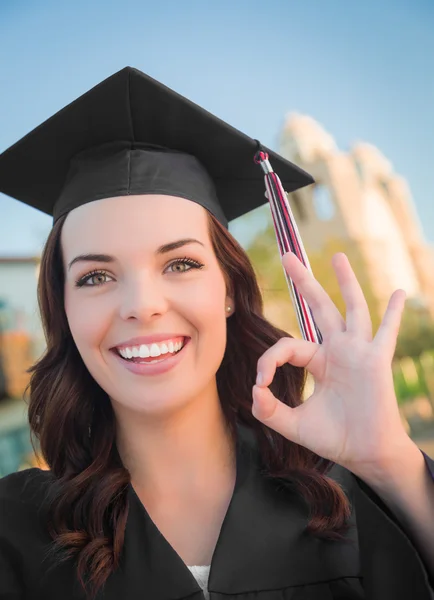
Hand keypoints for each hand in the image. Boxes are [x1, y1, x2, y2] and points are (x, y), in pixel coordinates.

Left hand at [252, 251, 411, 477]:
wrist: (364, 454)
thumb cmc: (334, 438)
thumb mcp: (294, 425)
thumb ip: (270, 411)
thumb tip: (254, 392)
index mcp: (317, 362)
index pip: (288, 345)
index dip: (269, 361)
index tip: (260, 385)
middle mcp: (337, 351)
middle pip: (318, 308)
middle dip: (303, 281)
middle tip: (288, 256)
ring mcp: (358, 352)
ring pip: (351, 309)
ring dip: (345, 282)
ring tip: (337, 256)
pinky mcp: (376, 361)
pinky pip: (387, 332)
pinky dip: (393, 313)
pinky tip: (399, 293)